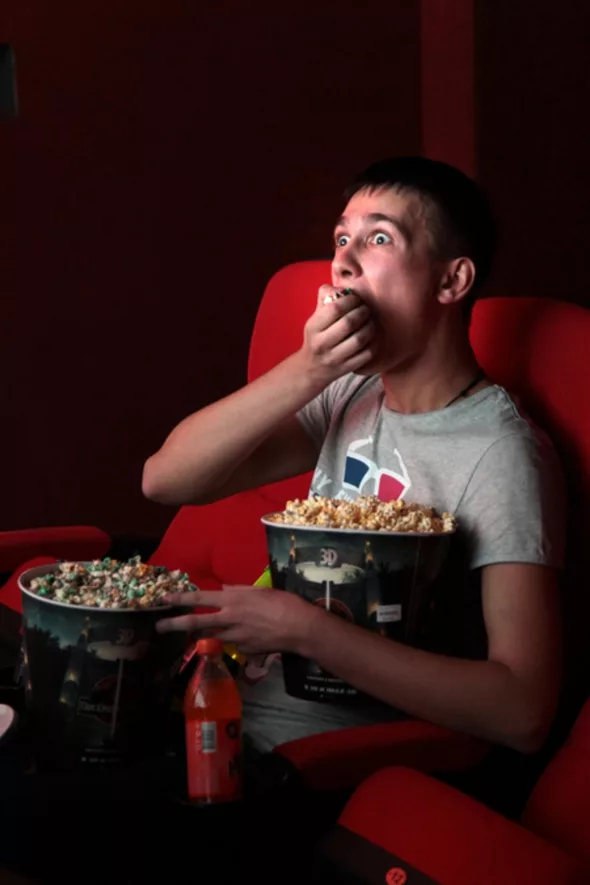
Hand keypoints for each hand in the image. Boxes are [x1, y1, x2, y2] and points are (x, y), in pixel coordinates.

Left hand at [156, 585, 312, 654]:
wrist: (299, 628)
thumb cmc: (283, 603)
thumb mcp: (260, 591)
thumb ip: (238, 590)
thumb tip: (223, 589)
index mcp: (233, 601)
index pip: (200, 599)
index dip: (181, 598)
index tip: (165, 599)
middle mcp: (229, 619)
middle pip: (196, 623)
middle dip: (174, 624)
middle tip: (159, 626)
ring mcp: (235, 638)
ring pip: (211, 636)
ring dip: (200, 635)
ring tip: (189, 634)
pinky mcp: (244, 650)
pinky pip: (232, 643)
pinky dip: (232, 639)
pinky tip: (243, 636)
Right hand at [300, 285, 375, 384]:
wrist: (311, 368)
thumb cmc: (317, 337)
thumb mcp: (314, 319)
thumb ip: (325, 299)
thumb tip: (342, 287)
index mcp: (313, 327)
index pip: (335, 308)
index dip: (351, 300)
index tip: (356, 299)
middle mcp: (322, 343)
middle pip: (349, 323)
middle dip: (363, 312)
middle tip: (366, 309)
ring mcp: (335, 358)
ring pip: (360, 339)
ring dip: (370, 327)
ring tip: (370, 321)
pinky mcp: (347, 368)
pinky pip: (367, 354)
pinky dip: (374, 343)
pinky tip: (372, 336)